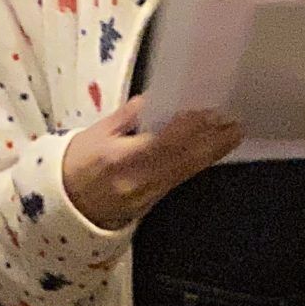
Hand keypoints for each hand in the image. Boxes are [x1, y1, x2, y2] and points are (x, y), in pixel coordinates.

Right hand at [62, 97, 243, 231]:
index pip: (163, 142)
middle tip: (235, 121)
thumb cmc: (77, 164)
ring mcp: (150, 193)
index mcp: (120, 158)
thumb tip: (155, 100)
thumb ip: (126, 117)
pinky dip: (199, 161)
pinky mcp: (156, 200)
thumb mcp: (95, 133)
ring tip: (235, 133)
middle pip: (183, 159)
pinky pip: (181, 178)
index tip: (209, 112)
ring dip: (213, 151)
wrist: (68, 206)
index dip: (189, 128)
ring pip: (187, 170)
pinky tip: (214, 149)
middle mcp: (140, 180)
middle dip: (211, 140)